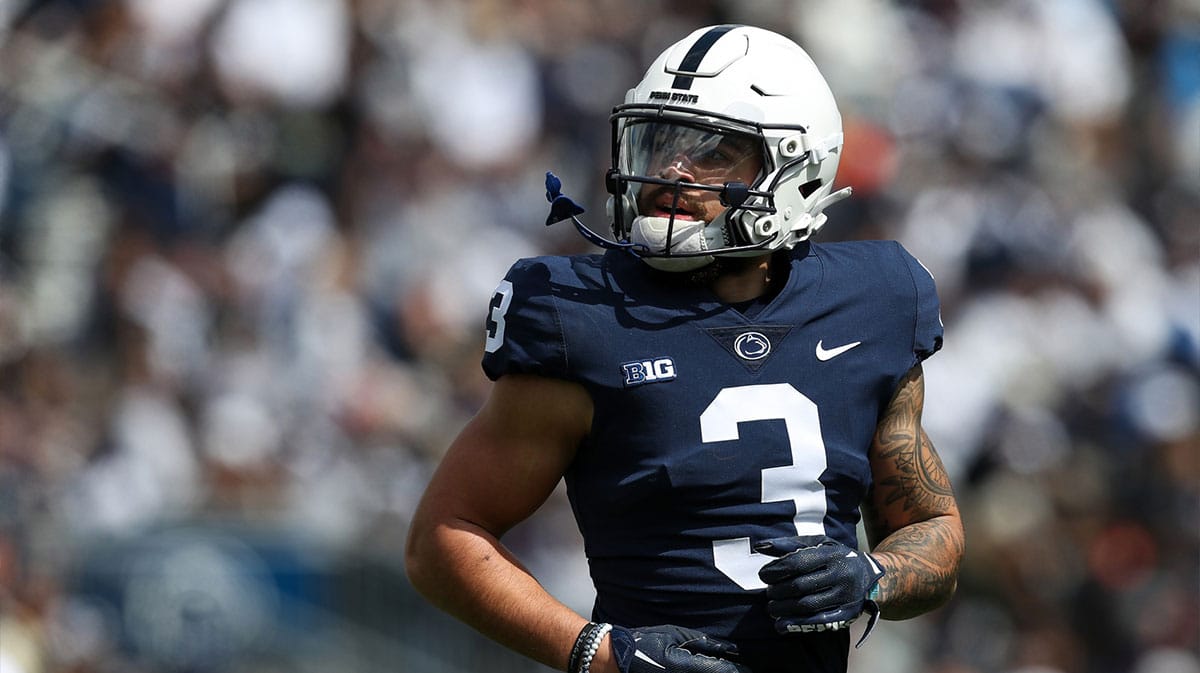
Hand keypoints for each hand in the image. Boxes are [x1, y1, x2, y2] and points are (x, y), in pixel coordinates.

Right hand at [608, 624, 750, 672]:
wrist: (615, 660)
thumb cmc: (642, 644)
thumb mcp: (673, 634)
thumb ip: (701, 641)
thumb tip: (726, 647)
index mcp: (685, 666)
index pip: (723, 671)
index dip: (739, 669)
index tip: (749, 668)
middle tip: (744, 670)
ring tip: (726, 669)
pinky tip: (708, 671)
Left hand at [755, 536, 884, 637]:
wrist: (870, 576)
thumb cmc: (834, 557)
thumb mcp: (817, 544)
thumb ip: (788, 545)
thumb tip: (760, 546)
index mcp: (831, 554)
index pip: (797, 563)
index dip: (776, 570)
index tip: (763, 576)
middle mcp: (841, 574)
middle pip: (800, 586)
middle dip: (778, 591)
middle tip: (768, 593)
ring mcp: (845, 596)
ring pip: (807, 605)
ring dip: (783, 609)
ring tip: (772, 607)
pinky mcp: (847, 614)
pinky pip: (818, 621)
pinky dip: (796, 624)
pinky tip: (780, 625)